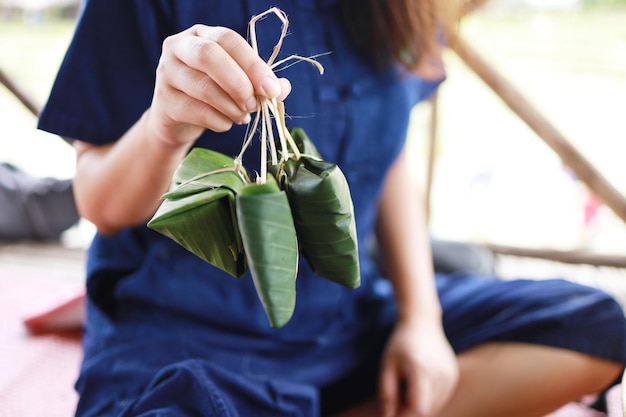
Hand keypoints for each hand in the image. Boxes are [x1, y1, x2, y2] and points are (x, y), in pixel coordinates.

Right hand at [146, 24, 291, 147]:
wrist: (178, 120)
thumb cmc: (213, 95)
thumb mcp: (238, 84)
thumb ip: (261, 83)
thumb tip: (282, 88)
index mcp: (202, 35)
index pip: (228, 39)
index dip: (253, 64)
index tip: (272, 89)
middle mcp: (179, 47)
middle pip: (209, 56)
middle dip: (239, 83)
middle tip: (254, 104)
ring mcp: (166, 72)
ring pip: (204, 88)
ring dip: (231, 107)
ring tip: (242, 116)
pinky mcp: (163, 101)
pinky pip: (196, 112)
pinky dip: (219, 121)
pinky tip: (227, 123)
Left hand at [379, 318, 458, 416]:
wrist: (422, 322)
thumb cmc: (400, 344)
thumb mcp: (387, 366)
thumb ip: (387, 393)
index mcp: (421, 370)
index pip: (418, 409)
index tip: (391, 416)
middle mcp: (440, 375)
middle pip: (427, 411)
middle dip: (409, 414)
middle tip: (395, 405)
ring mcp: (450, 376)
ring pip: (435, 407)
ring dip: (419, 409)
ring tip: (405, 391)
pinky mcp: (453, 376)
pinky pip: (441, 398)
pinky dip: (428, 401)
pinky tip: (417, 387)